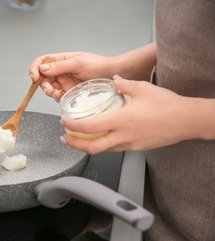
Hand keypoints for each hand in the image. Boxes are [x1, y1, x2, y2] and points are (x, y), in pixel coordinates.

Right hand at [29, 52, 113, 100]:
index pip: (41, 62)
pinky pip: (58, 96)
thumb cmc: (97, 65)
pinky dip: (57, 97)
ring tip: (56, 94)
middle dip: (42, 84)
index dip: (35, 68)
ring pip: (49, 87)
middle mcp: (60, 71)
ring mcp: (64, 82)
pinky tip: (62, 97)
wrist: (111, 75)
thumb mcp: (78, 63)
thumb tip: (42, 68)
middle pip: (43, 77)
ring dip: (49, 92)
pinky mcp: (68, 92)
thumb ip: (60, 66)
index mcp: (60, 60)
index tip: (34, 77)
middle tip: (49, 90)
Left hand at [60, 77, 193, 153]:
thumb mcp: (141, 88)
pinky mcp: (136, 147)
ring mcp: (130, 144)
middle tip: (64, 138)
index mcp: (120, 120)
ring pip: (103, 150)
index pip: (89, 126)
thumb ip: (123, 85)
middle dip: (74, 144)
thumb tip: (113, 80)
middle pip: (91, 147)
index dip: (73, 126)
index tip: (64, 121)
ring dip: (87, 146)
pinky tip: (101, 137)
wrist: (187, 120)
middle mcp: (123, 136)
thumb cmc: (167, 105)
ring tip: (79, 138)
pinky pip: (115, 149)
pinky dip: (103, 145)